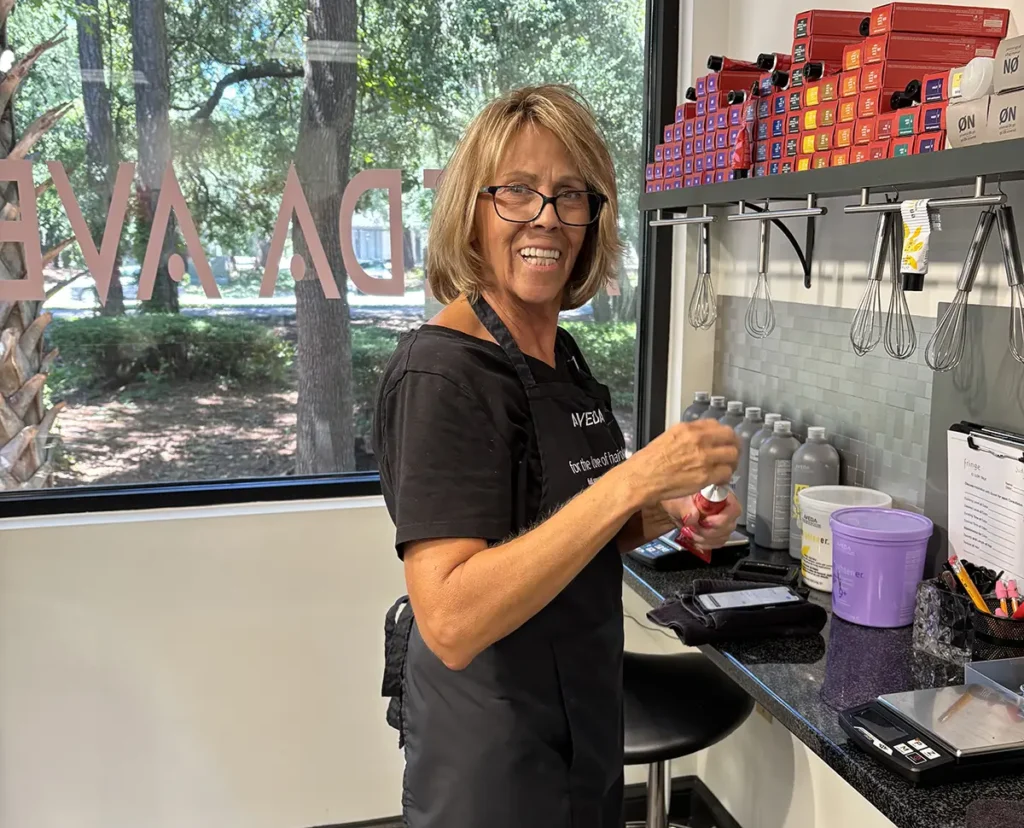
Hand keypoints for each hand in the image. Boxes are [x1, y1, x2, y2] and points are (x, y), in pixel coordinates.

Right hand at [625, 420, 739, 507]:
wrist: (641, 479)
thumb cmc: (648, 462)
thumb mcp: (667, 438)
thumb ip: (687, 437)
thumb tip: (700, 441)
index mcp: (687, 429)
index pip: (717, 425)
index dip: (723, 435)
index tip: (723, 442)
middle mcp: (698, 440)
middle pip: (731, 438)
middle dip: (733, 447)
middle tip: (730, 455)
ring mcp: (703, 457)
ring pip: (733, 455)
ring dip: (732, 463)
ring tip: (726, 469)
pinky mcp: (705, 475)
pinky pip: (726, 473)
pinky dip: (725, 478)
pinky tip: (718, 481)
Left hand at [663, 492, 741, 552]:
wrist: (674, 507)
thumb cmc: (679, 499)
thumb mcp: (678, 499)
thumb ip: (685, 506)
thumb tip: (693, 516)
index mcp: (720, 494)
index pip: (734, 508)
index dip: (721, 519)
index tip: (705, 522)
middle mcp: (725, 508)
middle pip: (729, 526)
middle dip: (709, 531)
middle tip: (694, 527)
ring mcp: (723, 521)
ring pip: (723, 536)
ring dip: (705, 538)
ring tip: (691, 531)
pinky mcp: (718, 532)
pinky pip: (718, 542)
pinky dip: (704, 543)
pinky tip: (694, 537)